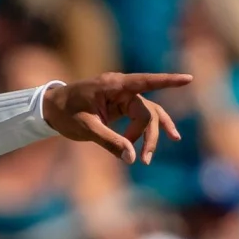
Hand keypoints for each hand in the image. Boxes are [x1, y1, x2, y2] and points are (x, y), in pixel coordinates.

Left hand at [42, 72, 191, 163]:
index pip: (146, 81)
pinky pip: (141, 116)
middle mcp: (122, 88)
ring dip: (151, 135)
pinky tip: (167, 138)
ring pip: (147, 115)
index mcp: (113, 86)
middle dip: (148, 135)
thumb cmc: (65, 113)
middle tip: (143, 159)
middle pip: (147, 111)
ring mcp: (123, 97)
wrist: (50, 108)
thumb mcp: (85, 128)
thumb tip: (131, 158)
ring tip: (149, 158)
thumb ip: (109, 141)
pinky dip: (147, 129)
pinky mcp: (122, 106)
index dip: (168, 81)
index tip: (188, 79)